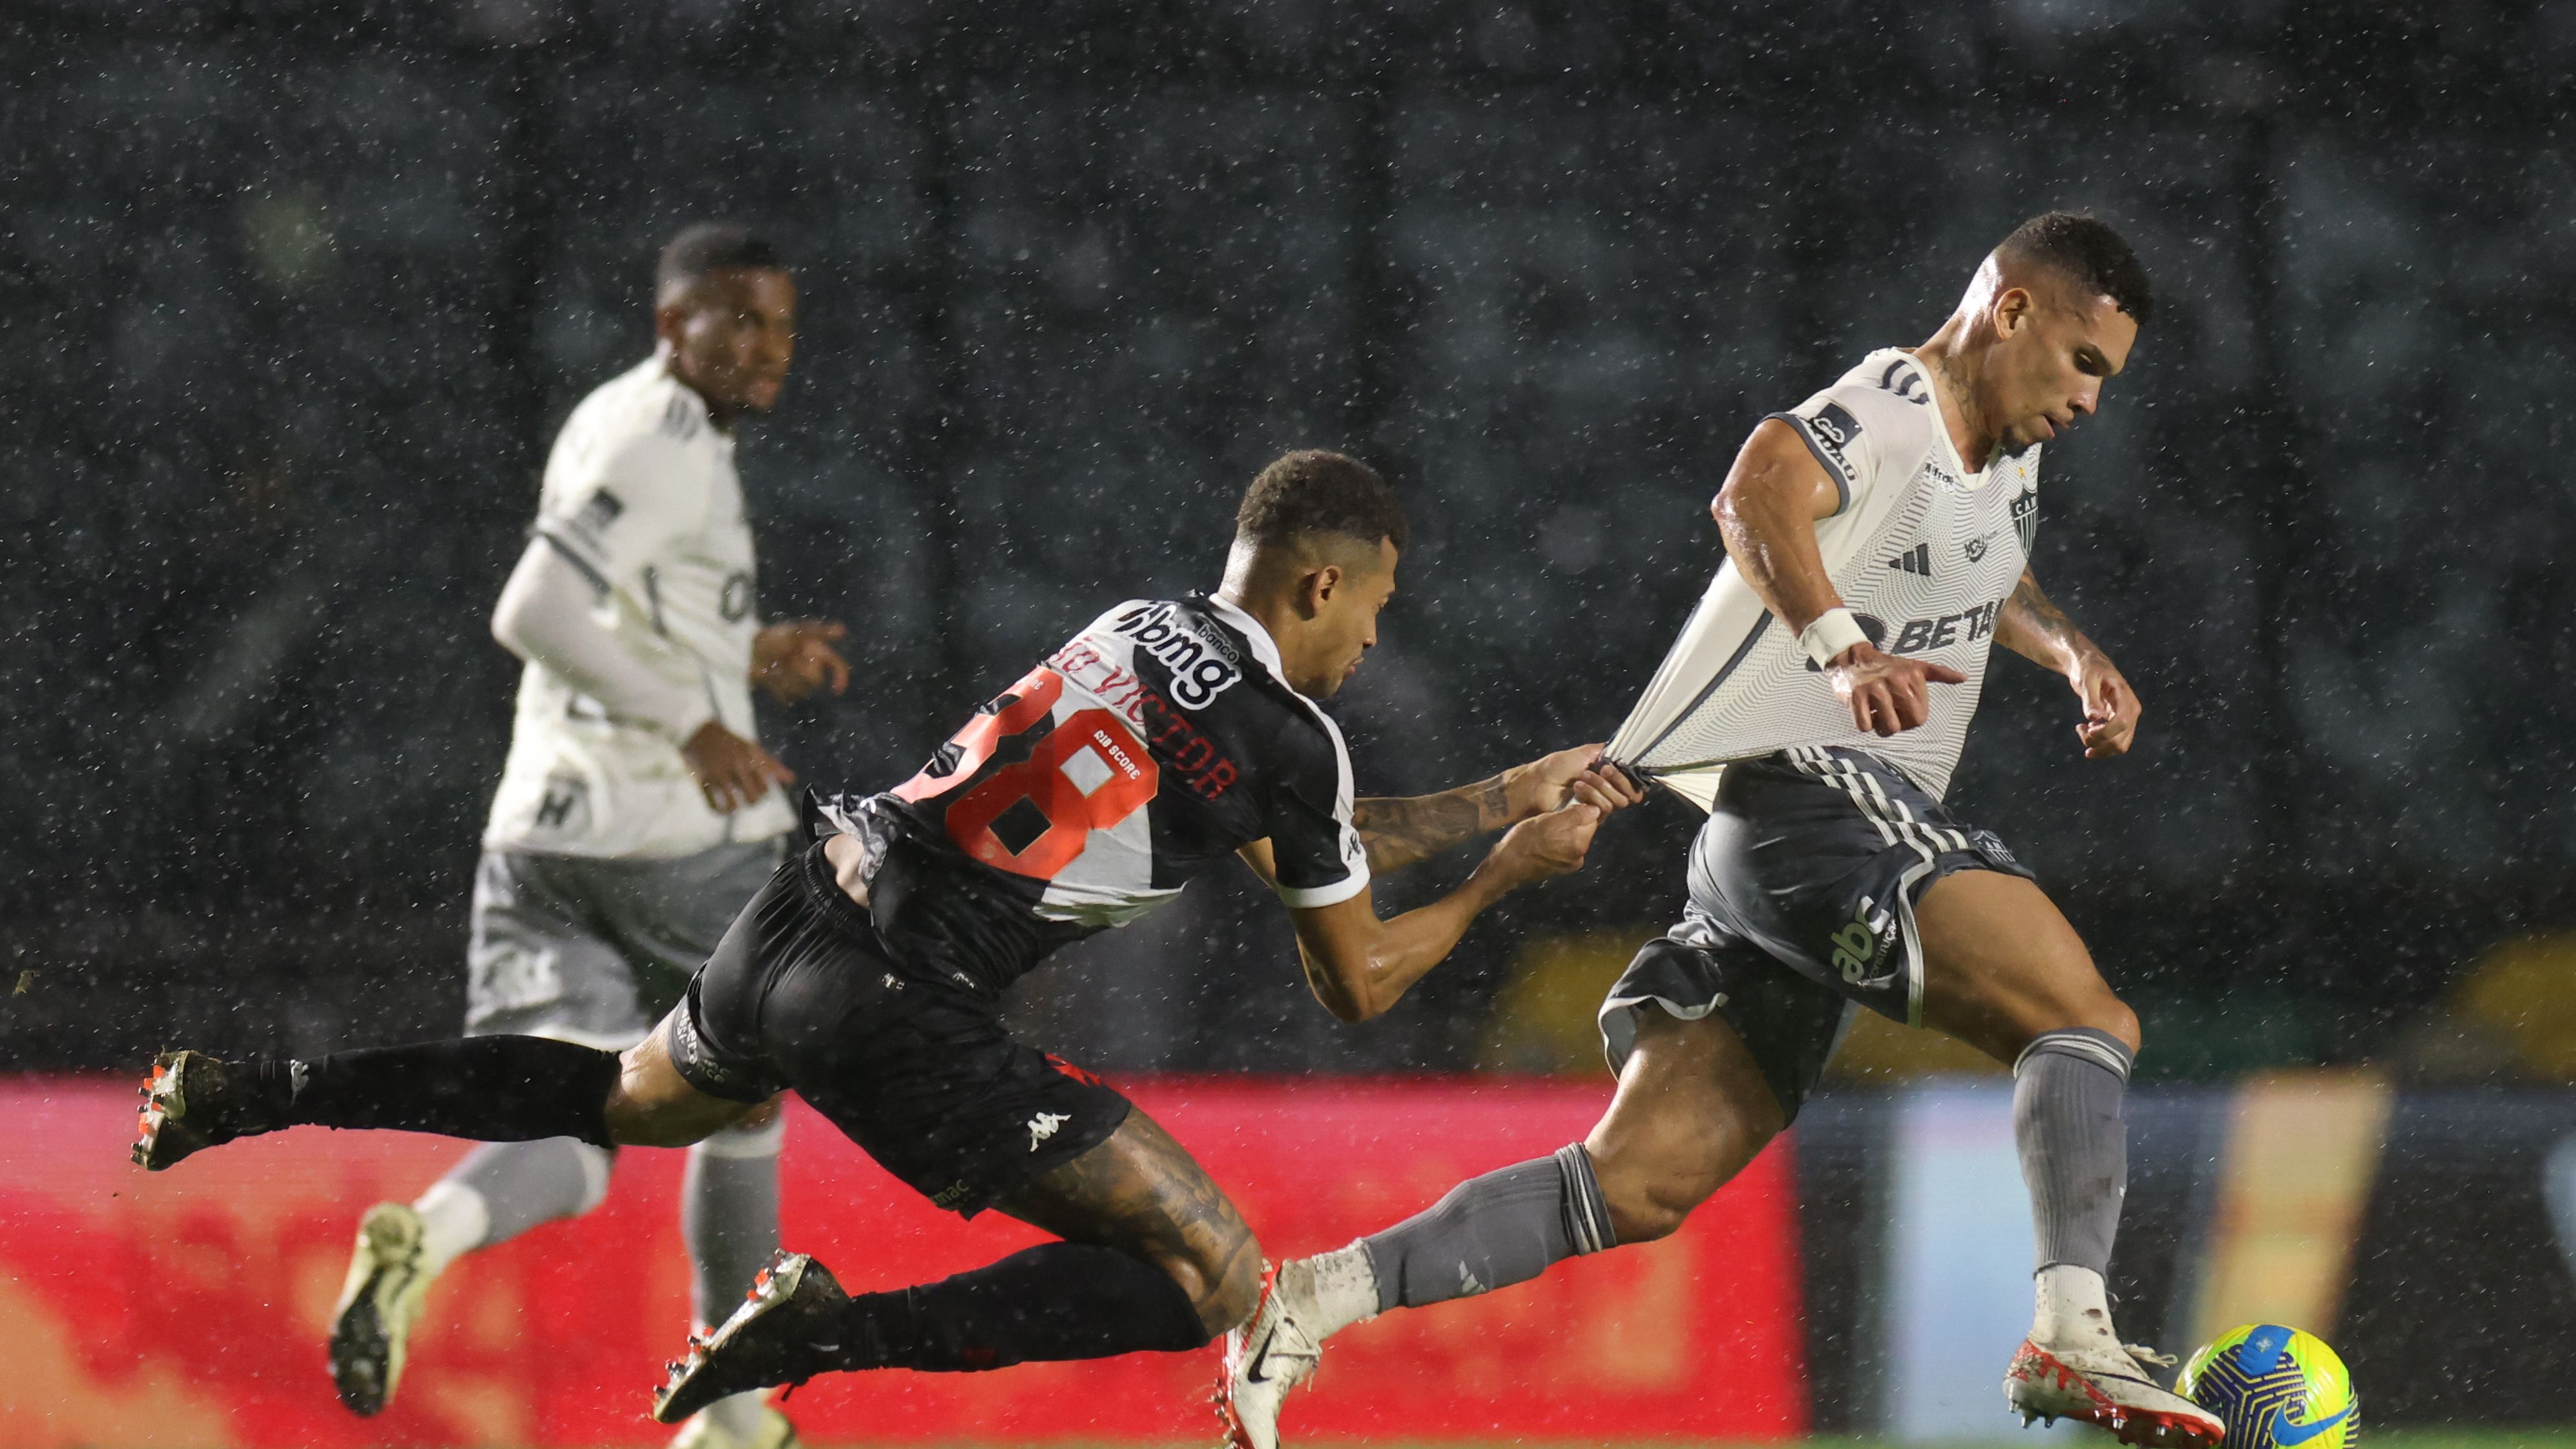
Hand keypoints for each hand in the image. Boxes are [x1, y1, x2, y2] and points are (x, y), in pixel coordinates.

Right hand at [681, 720, 794, 812]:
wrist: (697, 730)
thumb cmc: (730, 742)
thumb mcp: (751, 749)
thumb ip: (771, 765)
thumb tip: (792, 780)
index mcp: (750, 757)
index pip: (766, 786)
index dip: (764, 791)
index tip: (756, 786)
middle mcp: (736, 765)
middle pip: (753, 797)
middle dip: (751, 801)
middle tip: (746, 796)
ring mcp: (718, 773)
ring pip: (733, 805)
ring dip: (734, 807)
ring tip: (733, 803)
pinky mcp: (702, 780)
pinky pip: (713, 805)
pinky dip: (719, 811)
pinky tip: (721, 808)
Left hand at [752, 620, 850, 704]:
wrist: (748, 648)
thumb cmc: (774, 638)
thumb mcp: (797, 632)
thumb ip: (820, 632)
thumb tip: (842, 629)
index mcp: (817, 651)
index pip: (837, 665)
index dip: (840, 677)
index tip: (835, 689)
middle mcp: (811, 667)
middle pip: (816, 680)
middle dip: (802, 672)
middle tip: (789, 660)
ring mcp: (798, 680)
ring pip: (802, 690)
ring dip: (788, 679)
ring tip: (776, 667)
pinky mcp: (785, 691)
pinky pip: (787, 696)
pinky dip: (777, 687)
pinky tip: (770, 676)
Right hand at [1485, 800, 1604, 887]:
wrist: (1506, 867)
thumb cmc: (1525, 840)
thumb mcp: (1548, 821)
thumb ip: (1575, 816)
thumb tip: (1596, 809)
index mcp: (1579, 843)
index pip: (1592, 818)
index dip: (1581, 807)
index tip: (1568, 801)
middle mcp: (1579, 856)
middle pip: (1584, 829)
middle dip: (1574, 819)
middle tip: (1554, 813)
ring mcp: (1570, 863)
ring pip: (1574, 837)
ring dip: (1566, 829)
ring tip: (1548, 824)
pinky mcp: (1561, 867)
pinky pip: (1566, 848)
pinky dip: (1560, 840)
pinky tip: (1546, 837)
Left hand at [1509, 745, 1647, 819]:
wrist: (1539, 783)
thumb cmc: (1557, 767)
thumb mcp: (1582, 753)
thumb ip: (1603, 751)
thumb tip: (1620, 749)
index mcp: (1607, 776)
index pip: (1632, 782)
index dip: (1628, 776)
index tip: (1613, 766)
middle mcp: (1607, 791)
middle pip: (1630, 794)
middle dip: (1616, 780)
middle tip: (1601, 770)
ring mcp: (1599, 805)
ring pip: (1618, 801)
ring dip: (1601, 788)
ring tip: (1581, 780)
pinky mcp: (1591, 817)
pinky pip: (1604, 809)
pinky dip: (1593, 797)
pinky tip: (1577, 789)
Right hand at [1825, 642, 1967, 736]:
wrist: (1852, 657)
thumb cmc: (1887, 666)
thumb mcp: (1915, 666)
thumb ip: (1940, 673)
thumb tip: (1965, 678)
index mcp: (1913, 676)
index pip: (1921, 716)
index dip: (1910, 719)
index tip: (1901, 709)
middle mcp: (1896, 681)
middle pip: (1907, 724)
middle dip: (1898, 725)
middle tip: (1889, 715)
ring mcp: (1875, 688)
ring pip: (1887, 728)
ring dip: (1880, 727)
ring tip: (1876, 715)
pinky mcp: (1856, 696)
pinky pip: (1864, 726)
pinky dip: (1864, 724)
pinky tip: (1863, 712)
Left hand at [2069, 650, 2141, 758]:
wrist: (2089, 665)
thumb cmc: (2088, 669)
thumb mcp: (2086, 680)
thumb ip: (2090, 698)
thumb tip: (2094, 717)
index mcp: (2126, 699)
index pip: (2122, 723)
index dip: (2104, 732)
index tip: (2086, 727)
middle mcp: (2131, 711)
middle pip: (2120, 741)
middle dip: (2097, 742)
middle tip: (2079, 728)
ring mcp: (2126, 719)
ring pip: (2118, 746)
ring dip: (2098, 746)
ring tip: (2081, 730)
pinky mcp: (2118, 723)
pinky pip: (2113, 742)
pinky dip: (2099, 744)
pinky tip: (2086, 730)